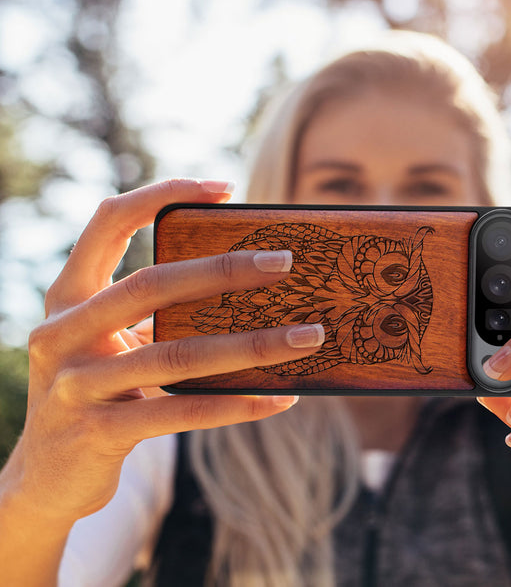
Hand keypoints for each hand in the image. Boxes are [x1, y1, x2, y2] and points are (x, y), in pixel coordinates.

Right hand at [3, 179, 323, 526]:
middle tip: (285, 261)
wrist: (46, 478)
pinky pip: (183, 411)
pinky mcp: (99, 433)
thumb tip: (247, 286)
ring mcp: (76, 385)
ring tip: (308, 336)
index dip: (162, 194)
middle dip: (224, 270)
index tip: (224, 188)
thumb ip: (154, 313)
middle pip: (151, 284)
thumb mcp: (112, 342)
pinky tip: (280, 398)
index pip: (109, 221)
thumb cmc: (98, 391)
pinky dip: (237, 404)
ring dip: (253, 345)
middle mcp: (62, 332)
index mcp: (68, 296)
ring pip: (177, 354)